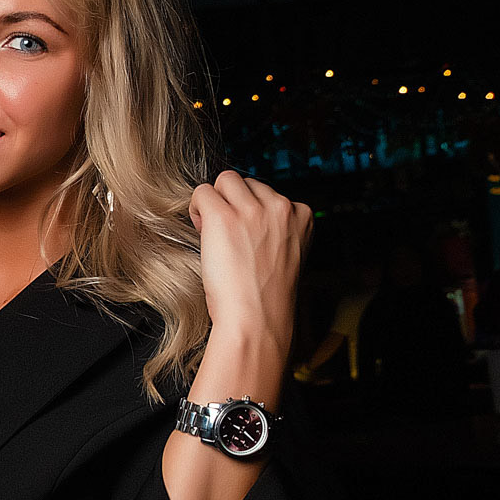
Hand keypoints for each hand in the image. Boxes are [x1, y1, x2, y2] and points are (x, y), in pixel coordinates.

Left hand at [188, 170, 312, 342]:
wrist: (257, 319)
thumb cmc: (266, 298)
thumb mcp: (284, 254)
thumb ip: (273, 230)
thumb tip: (246, 216)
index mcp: (301, 216)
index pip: (269, 193)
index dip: (251, 213)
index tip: (247, 237)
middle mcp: (280, 208)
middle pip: (247, 182)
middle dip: (233, 203)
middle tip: (226, 234)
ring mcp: (252, 210)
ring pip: (225, 180)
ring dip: (215, 201)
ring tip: (213, 231)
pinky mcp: (224, 217)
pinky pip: (202, 191)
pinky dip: (197, 208)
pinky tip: (201, 230)